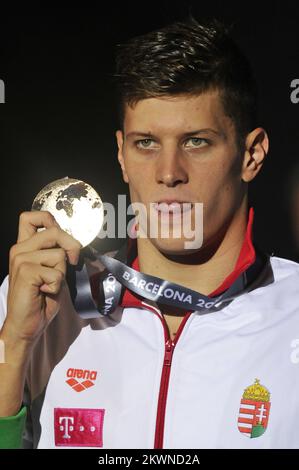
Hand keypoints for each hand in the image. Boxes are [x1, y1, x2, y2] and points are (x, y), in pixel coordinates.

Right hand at [3, 210, 80, 344]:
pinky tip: (44, 292)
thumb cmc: (40, 299)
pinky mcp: (26, 272)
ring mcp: (21, 259)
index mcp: (23, 247)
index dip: (50, 220)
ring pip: (59, 254)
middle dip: (71, 245)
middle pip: (54, 231)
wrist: (26, 325)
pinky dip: (57, 285)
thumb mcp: (51, 270)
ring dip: (61, 272)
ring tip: (48, 284)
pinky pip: (57, 272)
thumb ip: (56, 253)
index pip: (31, 217)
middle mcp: (19, 249)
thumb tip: (73, 243)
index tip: (61, 237)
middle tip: (72, 262)